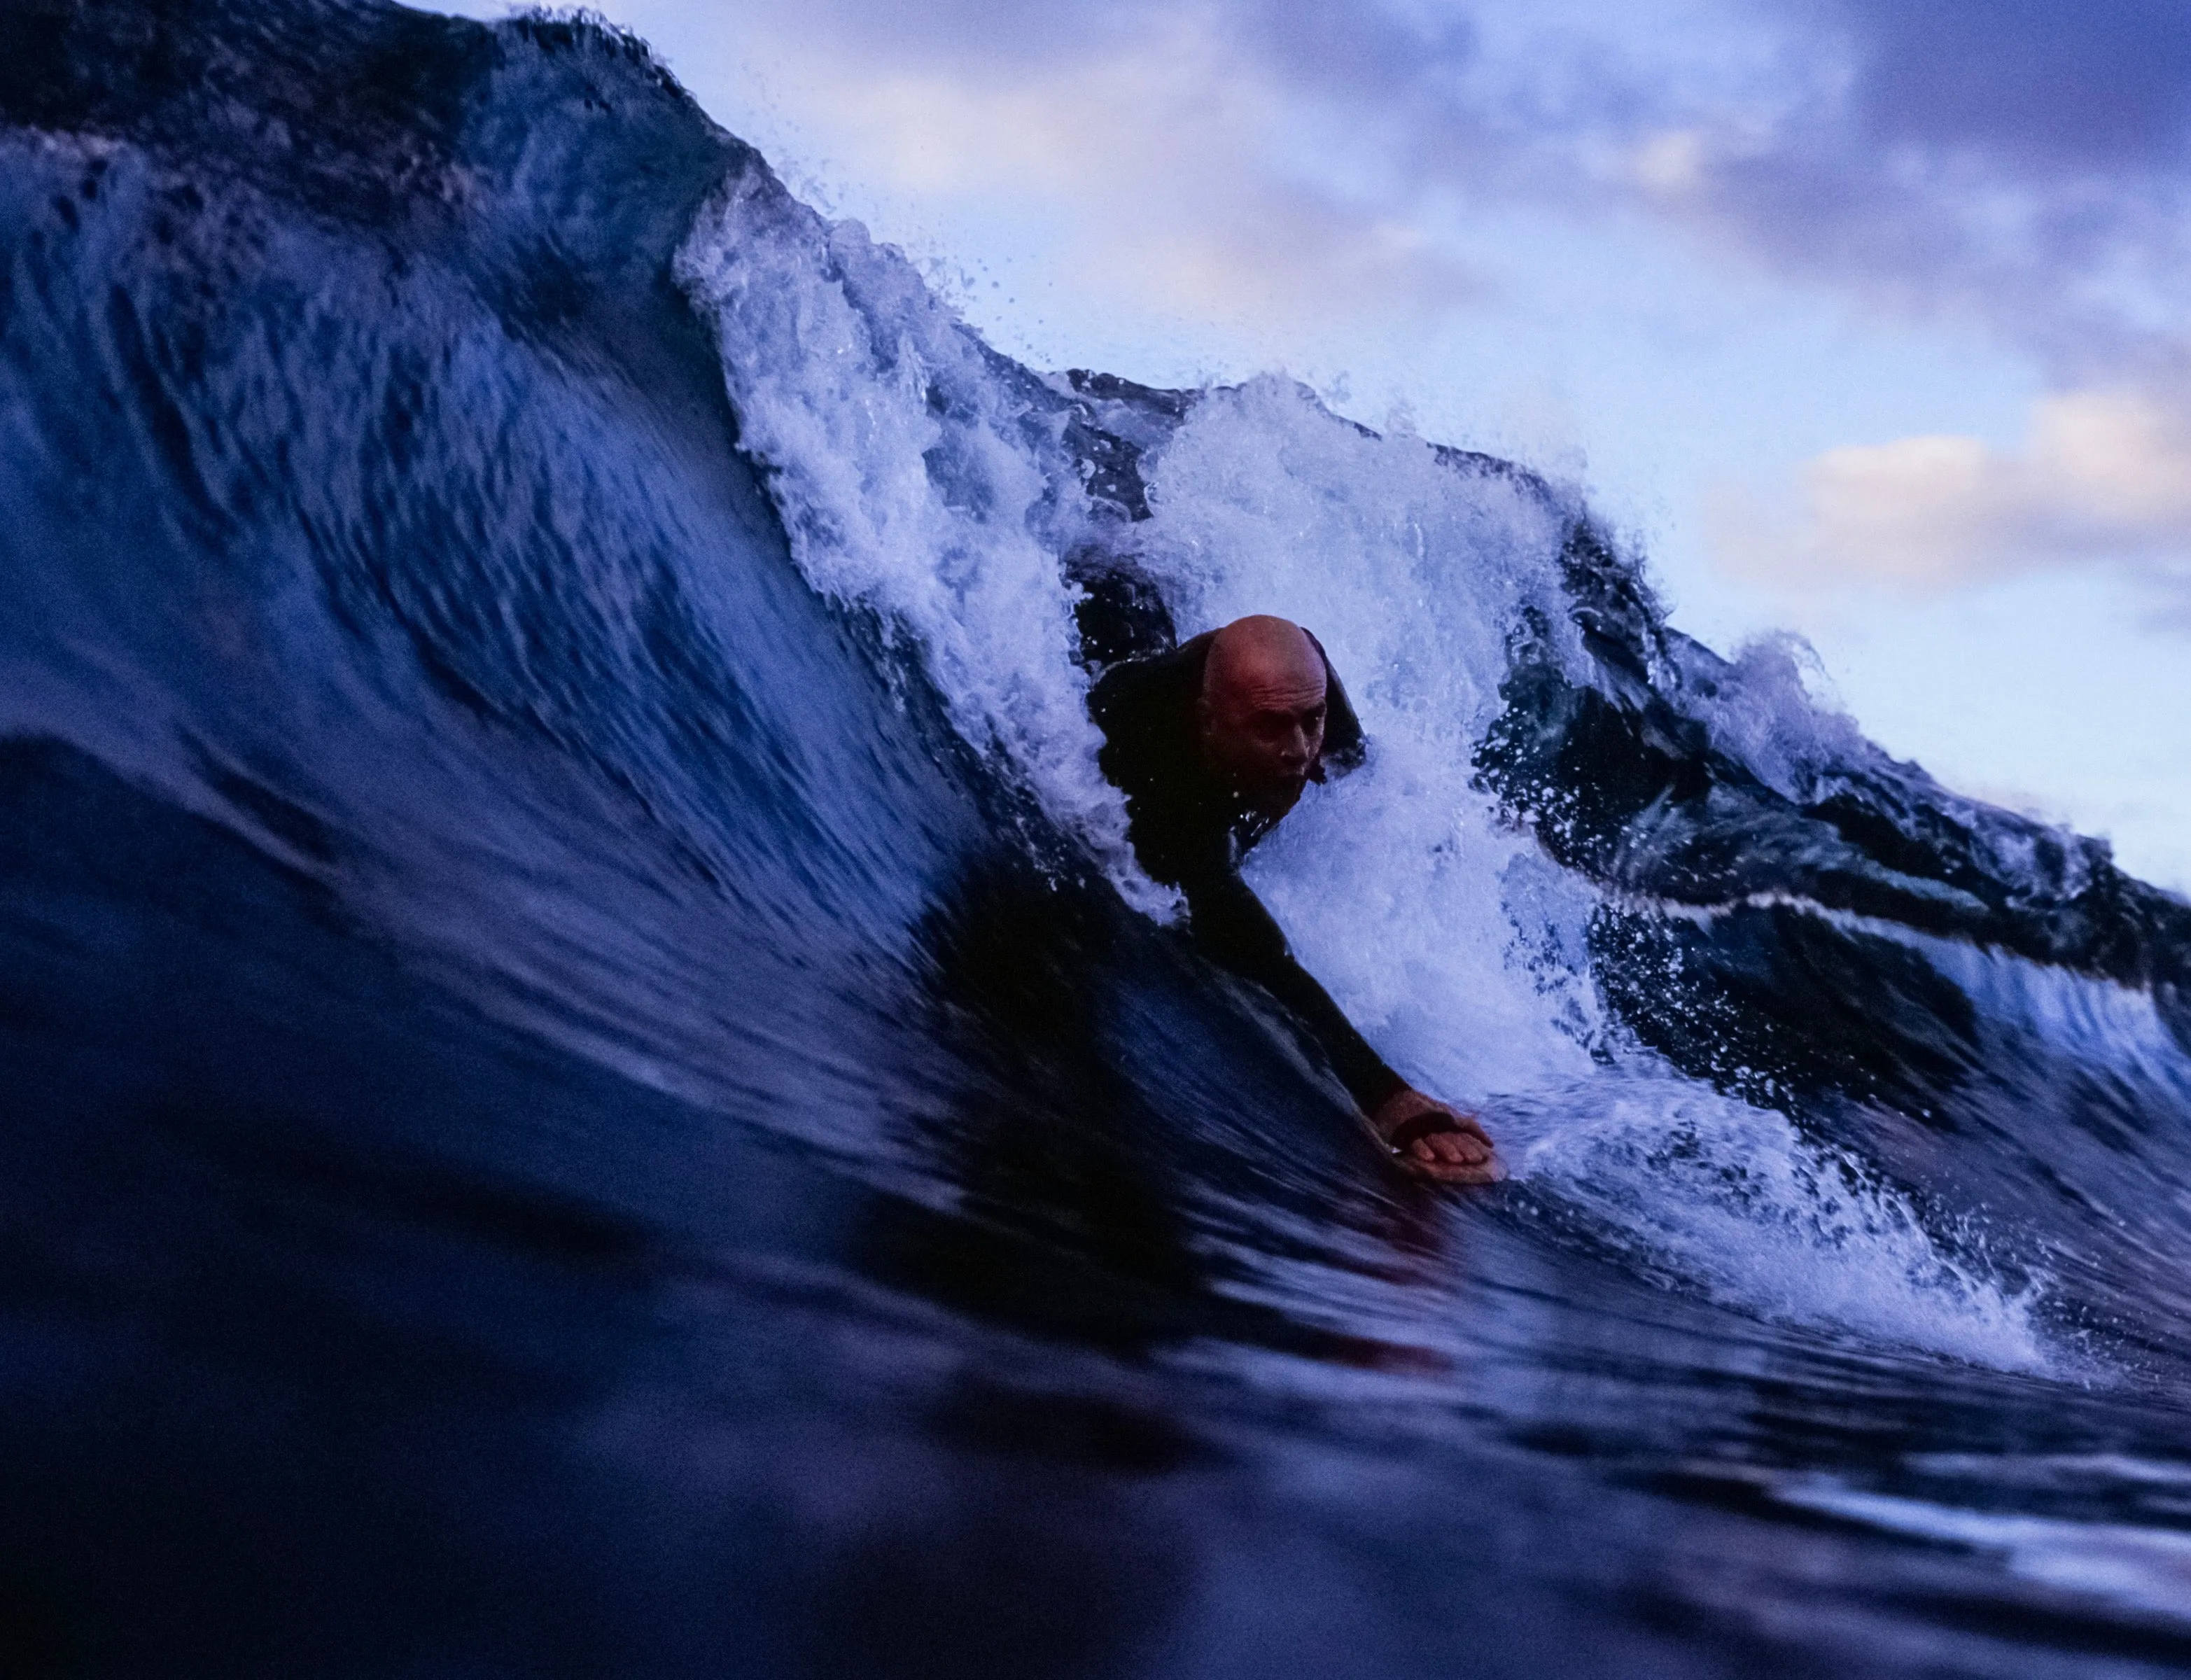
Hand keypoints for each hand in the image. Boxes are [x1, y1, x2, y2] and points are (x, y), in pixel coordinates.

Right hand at [1368, 1086, 1501, 1185]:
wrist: (1392, 1098)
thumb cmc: (1425, 1109)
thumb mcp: (1448, 1114)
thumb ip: (1469, 1127)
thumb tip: (1491, 1143)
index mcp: (1448, 1120)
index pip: (1463, 1132)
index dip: (1474, 1143)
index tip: (1485, 1155)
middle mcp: (1436, 1123)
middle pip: (1451, 1136)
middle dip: (1463, 1148)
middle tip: (1474, 1159)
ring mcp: (1420, 1127)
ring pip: (1435, 1139)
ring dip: (1445, 1149)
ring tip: (1456, 1160)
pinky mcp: (1404, 1132)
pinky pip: (1413, 1141)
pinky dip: (1420, 1149)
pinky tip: (1428, 1158)